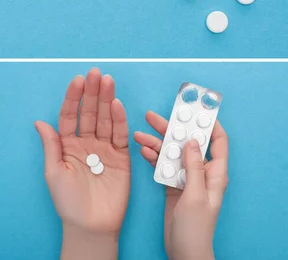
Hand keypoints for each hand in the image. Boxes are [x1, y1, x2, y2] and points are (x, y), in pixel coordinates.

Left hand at [35, 68, 130, 259]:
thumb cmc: (68, 202)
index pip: (70, 115)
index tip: (77, 80)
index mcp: (67, 144)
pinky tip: (117, 105)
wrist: (90, 226)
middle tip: (96, 73)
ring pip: (105, 119)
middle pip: (89, 113)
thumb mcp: (53, 172)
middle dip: (92, 92)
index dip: (73, 98)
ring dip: (107, 100)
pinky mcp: (121, 158)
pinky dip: (119, 120)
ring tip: (108, 82)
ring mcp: (104, 149)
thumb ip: (51, 145)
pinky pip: (119, 136)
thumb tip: (39, 122)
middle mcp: (85, 143)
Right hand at [134, 111, 228, 259]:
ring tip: (138, 134)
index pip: (217, 142)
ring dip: (156, 143)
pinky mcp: (172, 186)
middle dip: (171, 129)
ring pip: (171, 153)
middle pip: (187, 143)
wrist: (184, 250)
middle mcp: (201, 172)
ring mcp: (186, 178)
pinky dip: (153, 158)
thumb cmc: (196, 227)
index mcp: (215, 173)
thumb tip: (191, 141)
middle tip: (152, 116)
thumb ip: (194, 167)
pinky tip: (142, 151)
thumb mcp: (196, 195)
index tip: (194, 109)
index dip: (209, 124)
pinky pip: (162, 166)